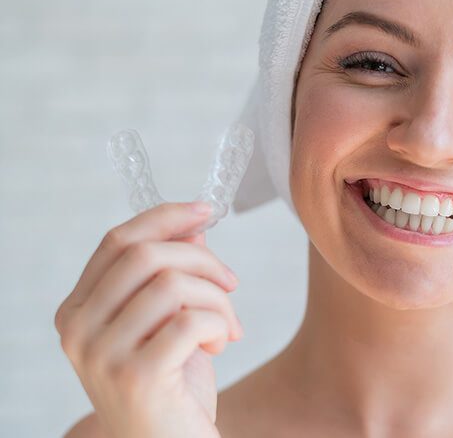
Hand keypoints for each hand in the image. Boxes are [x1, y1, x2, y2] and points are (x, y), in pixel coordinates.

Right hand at [55, 202, 242, 437]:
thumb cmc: (170, 385)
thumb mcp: (168, 320)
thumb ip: (171, 273)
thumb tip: (193, 227)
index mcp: (78, 309)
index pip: (118, 241)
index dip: (165, 218)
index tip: (205, 210)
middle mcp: (78, 329)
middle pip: (146, 254)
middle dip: (203, 261)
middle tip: (231, 284)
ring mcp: (102, 354)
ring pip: (173, 283)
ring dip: (217, 300)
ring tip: (225, 328)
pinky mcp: (136, 376)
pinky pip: (192, 320)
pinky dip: (219, 325)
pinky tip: (220, 347)